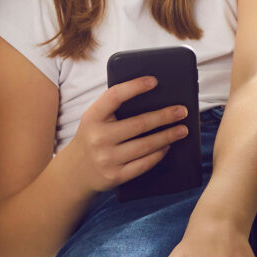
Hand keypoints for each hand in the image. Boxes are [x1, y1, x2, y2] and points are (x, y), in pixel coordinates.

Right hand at [60, 74, 192, 193]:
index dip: (134, 87)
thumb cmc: (92, 138)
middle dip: (165, 116)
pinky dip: (159, 154)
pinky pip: (144, 164)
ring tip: (182, 129)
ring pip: (145, 145)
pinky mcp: (115, 176)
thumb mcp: (94, 121)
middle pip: (139, 124)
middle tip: (182, 111)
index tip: (154, 81)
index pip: (114, 96)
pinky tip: (168, 146)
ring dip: (168, 136)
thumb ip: (114, 109)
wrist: (74, 173)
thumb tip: (154, 96)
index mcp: (92, 118)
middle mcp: (98, 138)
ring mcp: (106, 159)